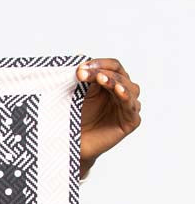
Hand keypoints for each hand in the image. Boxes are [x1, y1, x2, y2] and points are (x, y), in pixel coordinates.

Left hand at [76, 57, 141, 178]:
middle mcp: (122, 92)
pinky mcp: (130, 121)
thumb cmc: (74, 119)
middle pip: (120, 75)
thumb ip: (83, 78)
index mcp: (112, 83)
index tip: (80, 68)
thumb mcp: (77, 95)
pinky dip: (126, 97)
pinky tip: (118, 92)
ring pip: (128, 88)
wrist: (71, 145)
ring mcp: (127, 107)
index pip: (112, 66)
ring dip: (115, 81)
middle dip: (102, 73)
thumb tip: (79, 57)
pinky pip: (131, 107)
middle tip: (83, 74)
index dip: (99, 64)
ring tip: (102, 79)